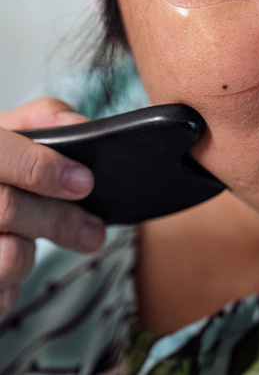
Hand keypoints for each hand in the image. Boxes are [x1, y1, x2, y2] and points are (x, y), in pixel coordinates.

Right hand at [0, 97, 105, 319]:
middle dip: (60, 220)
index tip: (85, 182)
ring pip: (8, 256)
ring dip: (31, 254)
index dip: (44, 169)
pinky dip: (12, 285)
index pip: (1, 155)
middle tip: (94, 231)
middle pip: (10, 209)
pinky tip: (10, 261)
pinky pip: (1, 295)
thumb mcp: (9, 132)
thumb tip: (80, 126)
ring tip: (32, 241)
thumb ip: (43, 118)